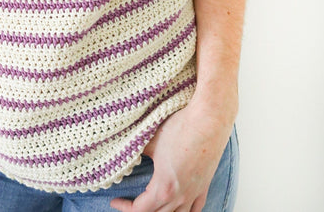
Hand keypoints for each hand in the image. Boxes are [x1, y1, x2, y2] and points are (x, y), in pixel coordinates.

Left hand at [110, 102, 233, 211]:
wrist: (208, 121)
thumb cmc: (180, 129)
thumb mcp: (151, 141)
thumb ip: (138, 154)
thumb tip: (127, 157)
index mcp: (164, 187)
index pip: (140, 210)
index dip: (125, 207)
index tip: (115, 201)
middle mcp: (180, 196)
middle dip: (141, 211)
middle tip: (128, 204)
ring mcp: (194, 192)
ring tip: (150, 206)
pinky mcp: (204, 186)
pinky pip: (195, 209)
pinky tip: (178, 208)